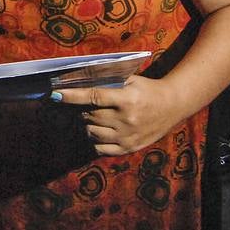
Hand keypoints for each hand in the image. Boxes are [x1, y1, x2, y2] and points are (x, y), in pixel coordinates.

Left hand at [51, 76, 188, 155]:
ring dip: (88, 124)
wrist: (173, 105)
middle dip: (82, 109)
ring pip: (92, 132)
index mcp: (127, 100)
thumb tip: (78, 82)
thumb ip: (108, 82)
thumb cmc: (148, 89)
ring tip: (97, 117)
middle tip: (85, 105)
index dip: (72, 96)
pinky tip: (101, 130)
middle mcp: (126, 120)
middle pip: (90, 116)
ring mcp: (127, 137)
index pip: (93, 97)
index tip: (55, 94)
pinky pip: (100, 149)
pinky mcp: (128, 148)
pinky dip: (95, 139)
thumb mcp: (131, 80)